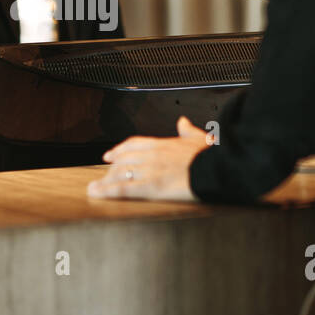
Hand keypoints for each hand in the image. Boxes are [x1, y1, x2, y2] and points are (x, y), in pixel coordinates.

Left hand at [86, 116, 213, 200]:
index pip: (134, 144)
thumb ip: (187, 130)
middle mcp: (152, 155)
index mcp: (163, 144)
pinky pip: (123, 188)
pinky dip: (106, 191)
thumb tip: (182, 122)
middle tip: (103, 174)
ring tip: (96, 187)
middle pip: (123, 159)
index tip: (110, 154)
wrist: (218, 168)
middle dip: (112, 168)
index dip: (119, 149)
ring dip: (105, 180)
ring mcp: (150, 170)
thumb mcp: (200, 138)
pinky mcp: (151, 186)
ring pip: (120, 173)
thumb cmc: (211, 156)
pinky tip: (96, 192)